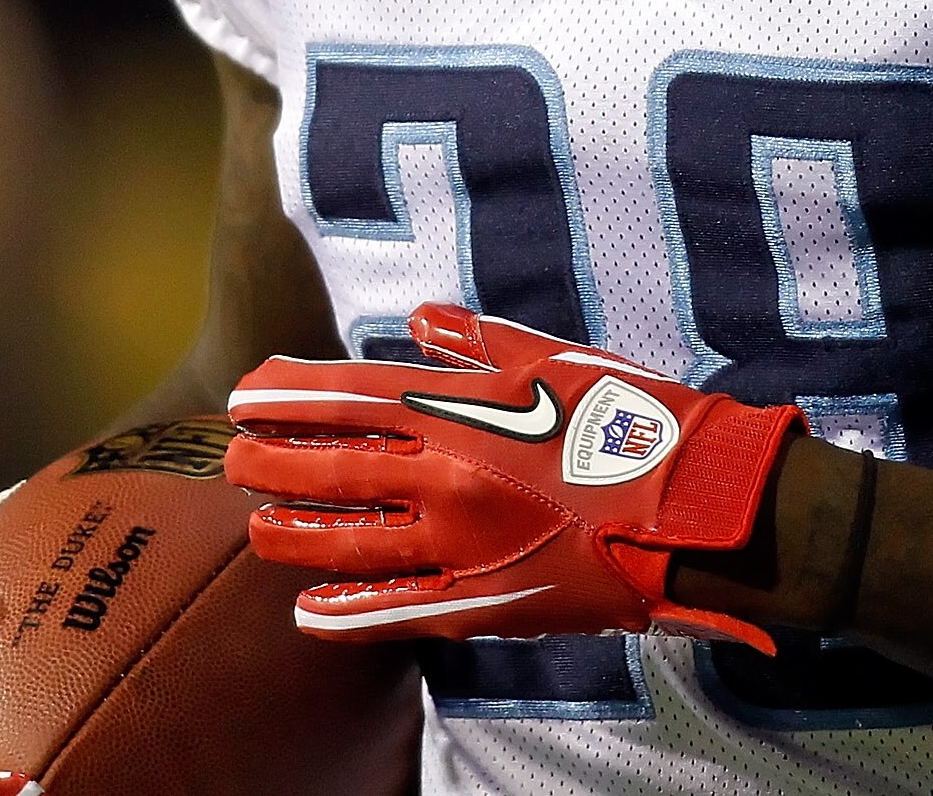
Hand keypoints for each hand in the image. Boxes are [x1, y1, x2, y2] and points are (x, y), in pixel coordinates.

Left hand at [226, 302, 803, 652]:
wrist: (696, 504)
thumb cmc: (634, 419)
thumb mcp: (557, 357)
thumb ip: (477, 340)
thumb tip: (417, 321)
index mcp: (461, 409)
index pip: (344, 397)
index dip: (284, 394)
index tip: (244, 393)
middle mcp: (444, 477)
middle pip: (328, 469)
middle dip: (270, 462)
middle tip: (236, 457)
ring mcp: (456, 546)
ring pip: (344, 543)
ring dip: (290, 533)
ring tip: (259, 526)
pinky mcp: (481, 604)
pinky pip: (392, 610)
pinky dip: (343, 611)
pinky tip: (308, 610)